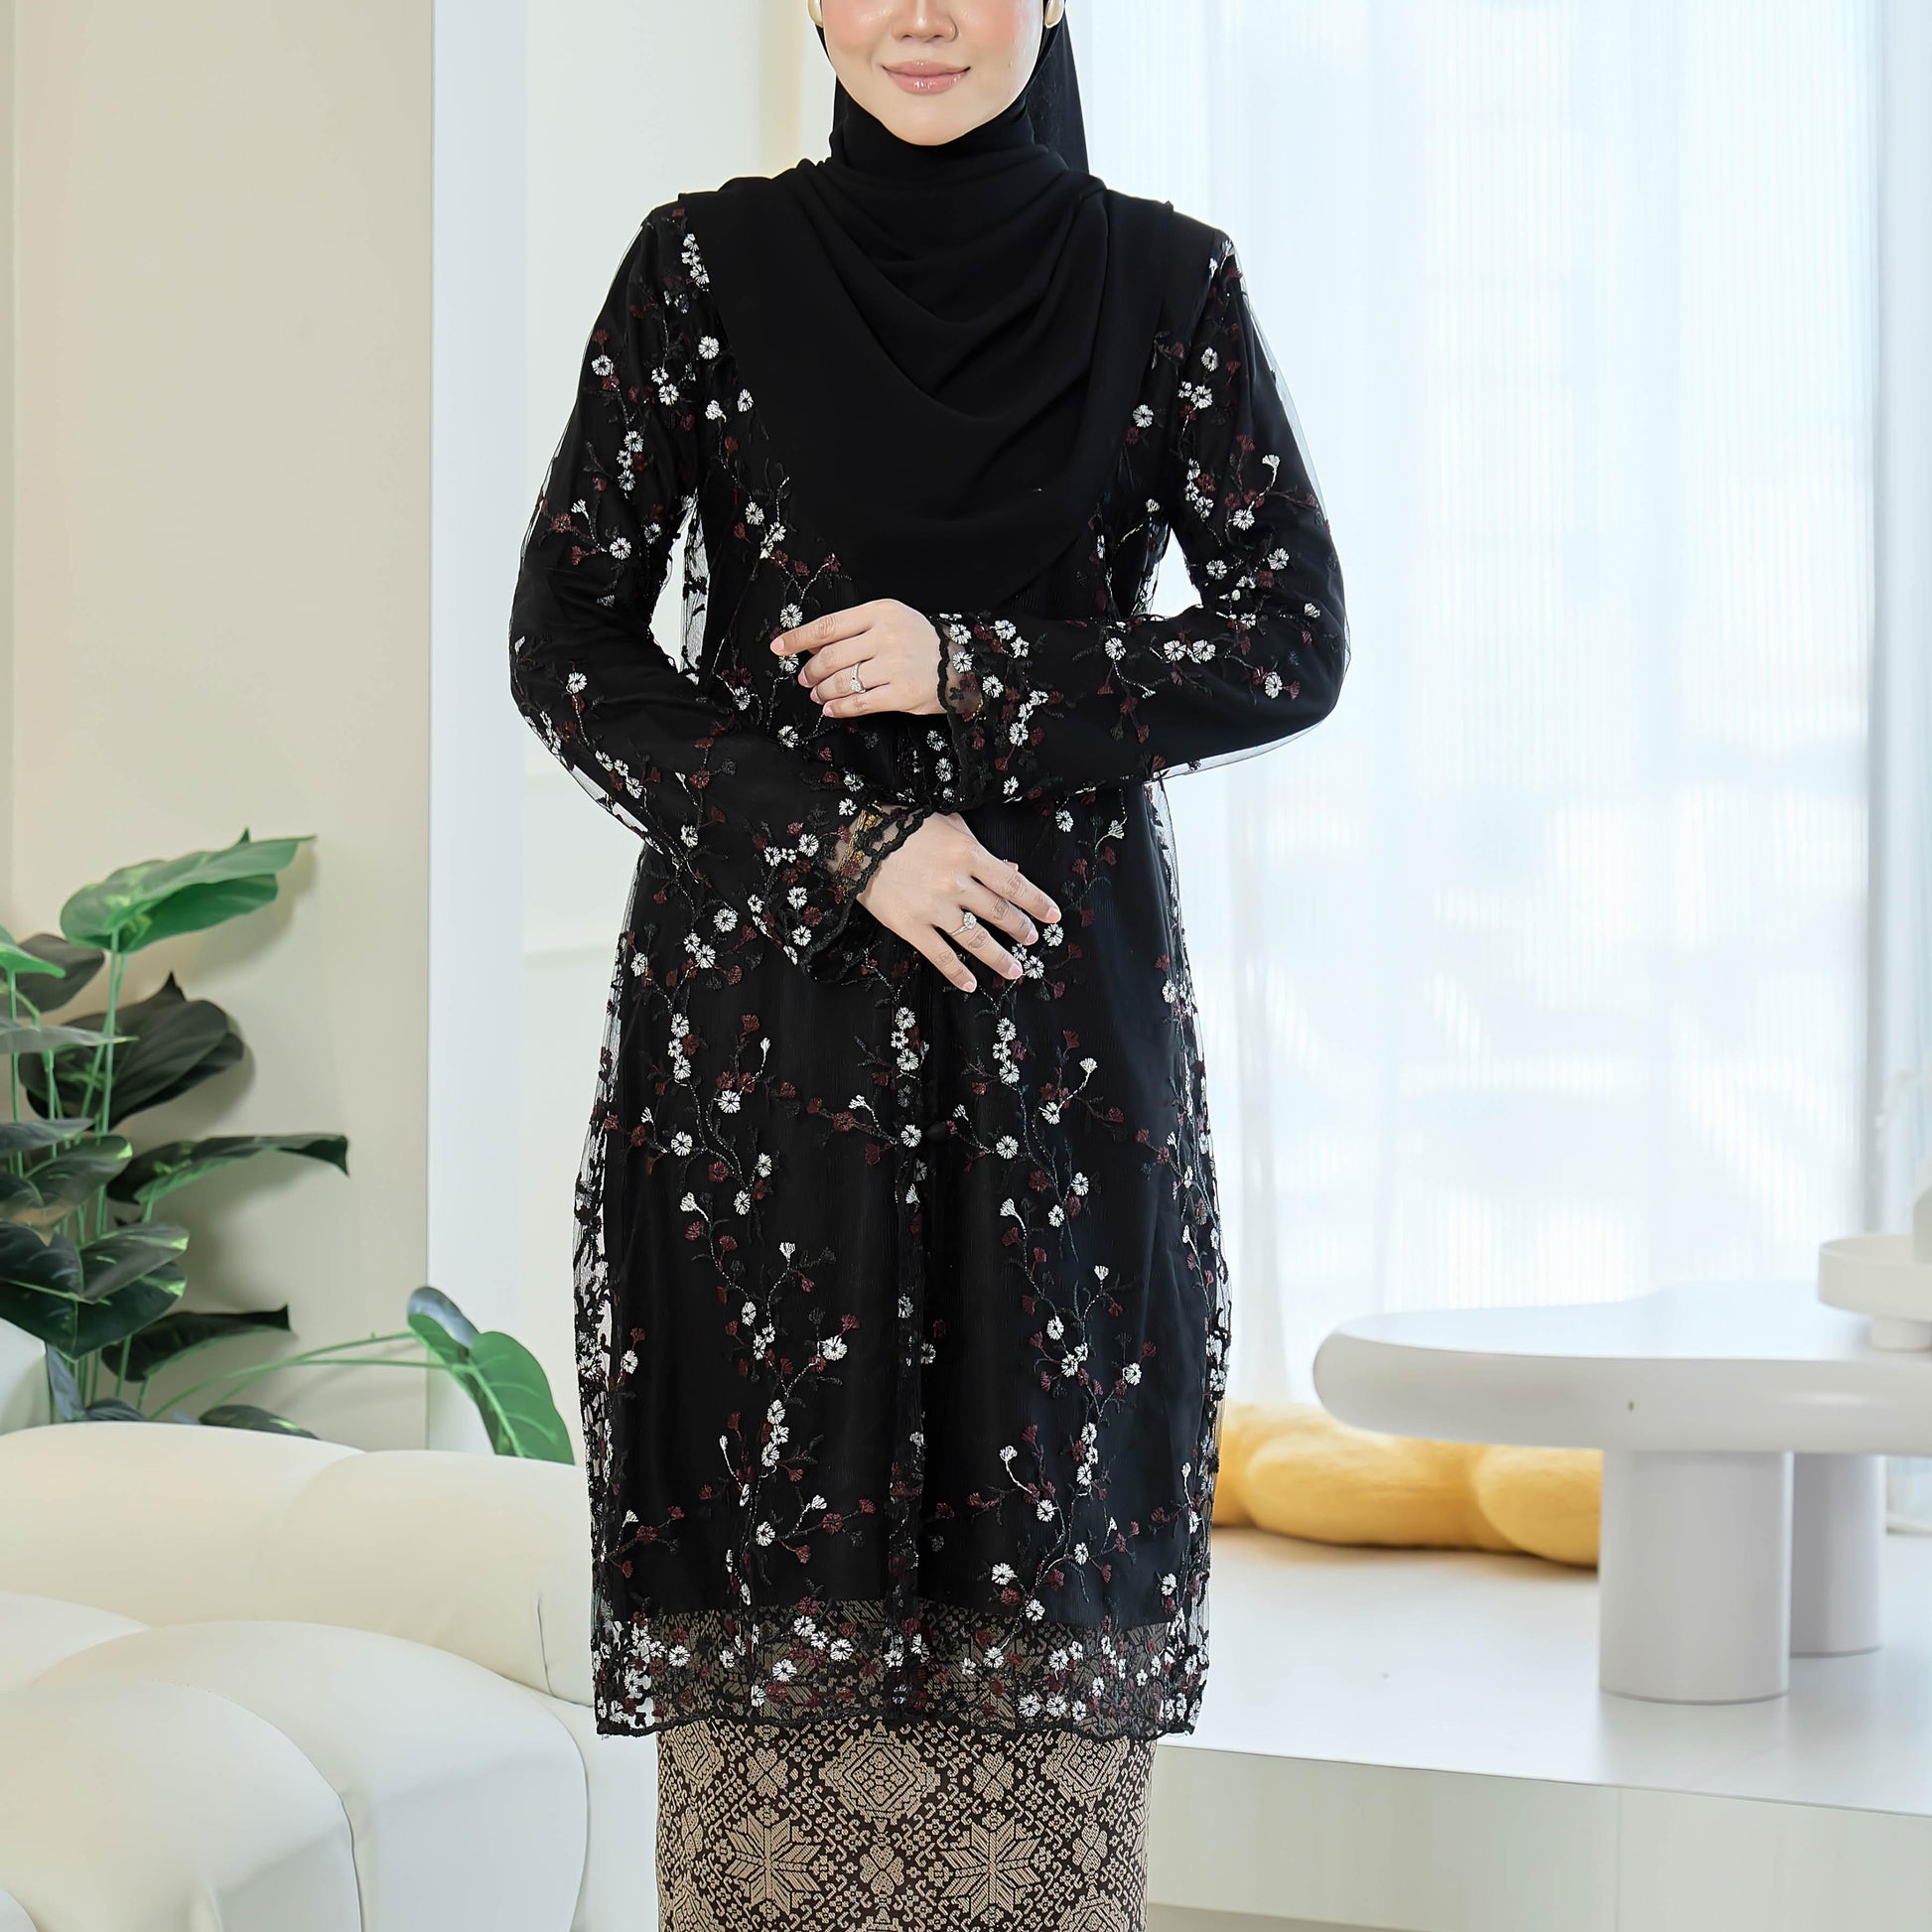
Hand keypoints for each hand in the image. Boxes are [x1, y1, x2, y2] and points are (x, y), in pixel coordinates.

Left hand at [770, 599, 944, 718]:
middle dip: (810, 672)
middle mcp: (886, 637)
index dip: (798, 638)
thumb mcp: (890, 620)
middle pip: (831, 657)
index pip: (828, 626)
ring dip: (822, 691)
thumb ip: (854, 629)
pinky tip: (831, 708)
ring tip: (818, 694)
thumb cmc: (920, 640)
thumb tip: (811, 645)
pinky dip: (839, 707)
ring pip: (842, 681)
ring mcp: (894, 666)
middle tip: (805, 679)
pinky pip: (859, 703)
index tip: (779, 647)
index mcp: (880, 612)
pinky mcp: (901, 694)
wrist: (962, 662)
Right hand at [858, 813, 1059, 992]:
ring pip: (976, 938)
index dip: (1037, 901)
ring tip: (1015, 970)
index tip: (1053, 915)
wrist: (858, 838)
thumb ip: (979, 849)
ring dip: (999, 957)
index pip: (1013, 882)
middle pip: (999, 912)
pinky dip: (957, 972)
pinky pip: (940, 954)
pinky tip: (970, 984)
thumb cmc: (904, 826)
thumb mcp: (948, 826)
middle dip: (1021, 929)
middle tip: (1032, 940)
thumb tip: (1011, 868)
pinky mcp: (910, 926)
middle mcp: (956, 882)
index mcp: (968, 854)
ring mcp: (933, 907)